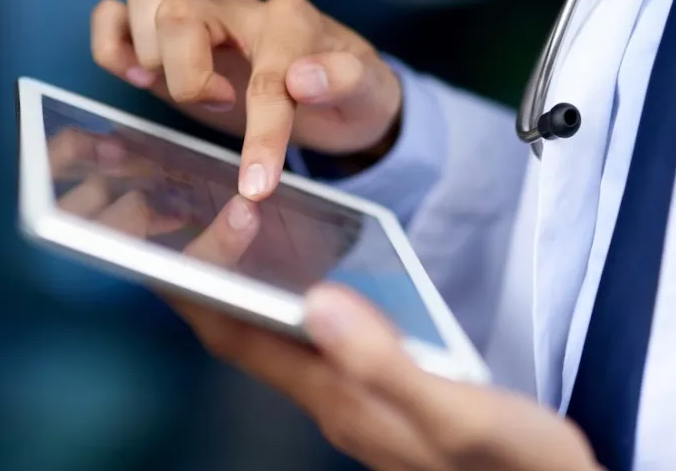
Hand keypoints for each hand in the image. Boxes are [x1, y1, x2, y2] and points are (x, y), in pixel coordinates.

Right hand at [91, 0, 402, 199]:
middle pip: (180, 12)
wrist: (337, 88)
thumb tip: (303, 79)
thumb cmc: (347, 92)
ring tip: (173, 89)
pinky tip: (139, 78)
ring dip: (150, 52)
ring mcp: (200, 18)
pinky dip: (112, 43)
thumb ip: (347, 80)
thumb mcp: (368, 93)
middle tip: (220, 107)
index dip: (262, 134)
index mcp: (290, 22)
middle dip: (188, 76)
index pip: (266, 73)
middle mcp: (238, 11)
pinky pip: (116, 13)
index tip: (257, 185)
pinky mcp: (168, 40)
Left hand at [171, 283, 600, 470]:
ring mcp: (355, 403)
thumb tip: (315, 302)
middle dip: (209, 287)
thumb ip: (385, 362)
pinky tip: (306, 287)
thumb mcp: (456, 411)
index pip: (242, 340)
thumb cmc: (513, 460)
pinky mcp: (379, 399)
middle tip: (187, 228)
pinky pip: (313, 347)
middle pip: (249, 340)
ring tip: (231, 245)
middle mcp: (335, 402)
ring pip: (278, 342)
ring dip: (246, 295)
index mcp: (340, 397)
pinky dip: (292, 308)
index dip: (197, 293)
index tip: (162, 246)